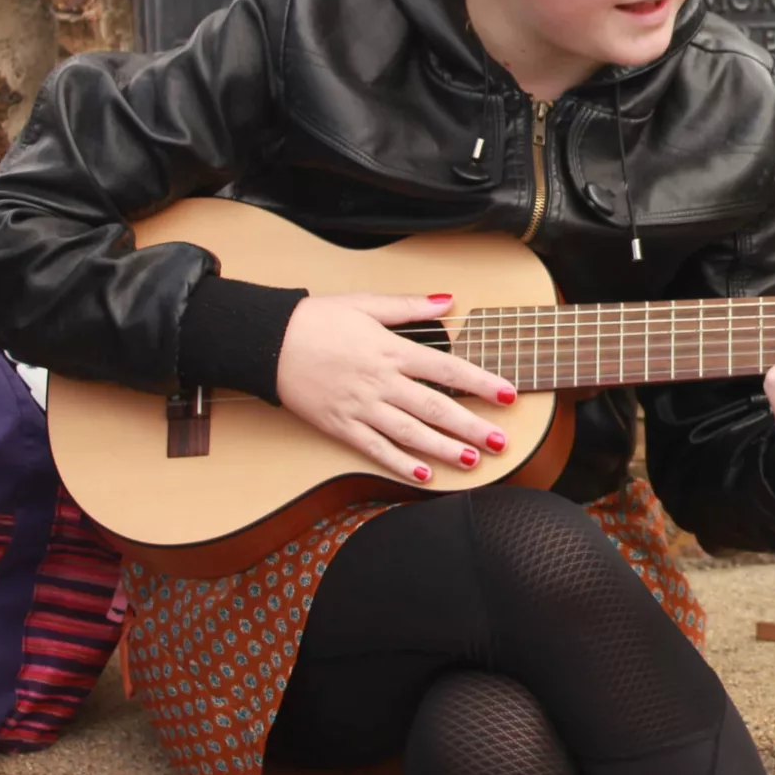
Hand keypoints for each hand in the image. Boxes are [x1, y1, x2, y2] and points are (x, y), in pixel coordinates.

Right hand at [275, 292, 514, 483]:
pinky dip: (400, 463)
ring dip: (443, 448)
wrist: (268, 342)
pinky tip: (423, 475)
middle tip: (500, 441)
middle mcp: (380, 382)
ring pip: (409, 432)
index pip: (447, 370)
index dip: (480, 384)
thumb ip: (410, 306)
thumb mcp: (365, 303)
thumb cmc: (317, 320)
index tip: (507, 395)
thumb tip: (448, 300)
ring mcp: (360, 407)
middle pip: (434, 407)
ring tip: (472, 460)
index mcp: (391, 350)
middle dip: (470, 426)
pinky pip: (375, 448)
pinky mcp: (340, 426)